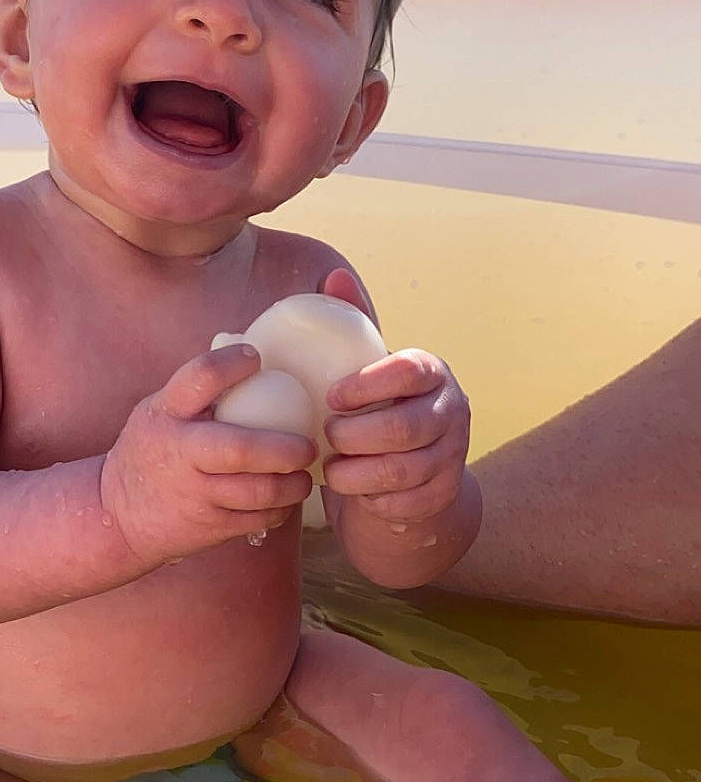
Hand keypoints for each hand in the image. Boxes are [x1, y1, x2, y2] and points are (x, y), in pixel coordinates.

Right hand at [100, 345, 315, 568]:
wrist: (117, 515)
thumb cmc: (153, 450)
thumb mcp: (160, 411)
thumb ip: (198, 391)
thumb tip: (254, 355)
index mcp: (168, 413)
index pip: (202, 376)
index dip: (234, 362)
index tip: (256, 359)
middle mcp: (180, 452)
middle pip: (242, 449)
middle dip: (286, 448)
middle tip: (308, 446)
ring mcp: (194, 493)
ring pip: (259, 491)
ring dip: (293, 484)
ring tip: (303, 474)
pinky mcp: (208, 527)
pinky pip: (258, 518)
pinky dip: (281, 508)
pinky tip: (286, 498)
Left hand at [320, 270, 470, 528]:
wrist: (415, 472)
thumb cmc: (381, 406)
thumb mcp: (370, 369)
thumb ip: (354, 325)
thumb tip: (333, 277)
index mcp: (432, 372)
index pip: (408, 372)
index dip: (368, 385)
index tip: (331, 396)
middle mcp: (452, 410)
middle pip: (405, 427)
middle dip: (356, 435)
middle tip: (327, 435)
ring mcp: (453, 455)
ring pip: (402, 470)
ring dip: (356, 473)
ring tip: (330, 468)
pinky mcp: (444, 494)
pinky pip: (405, 504)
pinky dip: (372, 501)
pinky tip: (353, 492)